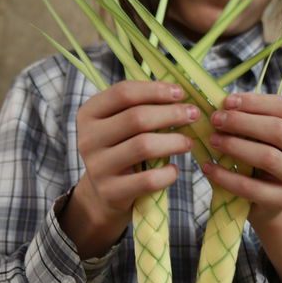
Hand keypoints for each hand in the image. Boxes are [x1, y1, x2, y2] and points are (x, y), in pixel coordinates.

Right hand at [60, 81, 197, 257]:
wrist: (104, 192)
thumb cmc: (121, 148)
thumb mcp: (120, 123)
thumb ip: (142, 106)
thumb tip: (180, 94)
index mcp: (89, 113)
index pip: (123, 93)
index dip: (155, 90)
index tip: (180, 93)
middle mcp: (88, 138)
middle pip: (136, 118)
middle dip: (171, 113)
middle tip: (193, 115)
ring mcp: (97, 166)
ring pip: (143, 146)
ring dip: (174, 141)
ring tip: (188, 142)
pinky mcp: (110, 191)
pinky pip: (147, 180)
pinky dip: (167, 174)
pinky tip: (174, 170)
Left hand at [202, 92, 281, 227]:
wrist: (275, 198)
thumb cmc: (268, 153)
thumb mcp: (268, 133)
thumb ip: (254, 117)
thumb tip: (224, 105)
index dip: (255, 102)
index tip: (227, 101)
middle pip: (278, 130)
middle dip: (243, 122)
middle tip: (216, 119)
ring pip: (268, 157)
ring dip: (235, 146)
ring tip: (213, 140)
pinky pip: (251, 187)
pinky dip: (226, 176)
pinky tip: (208, 167)